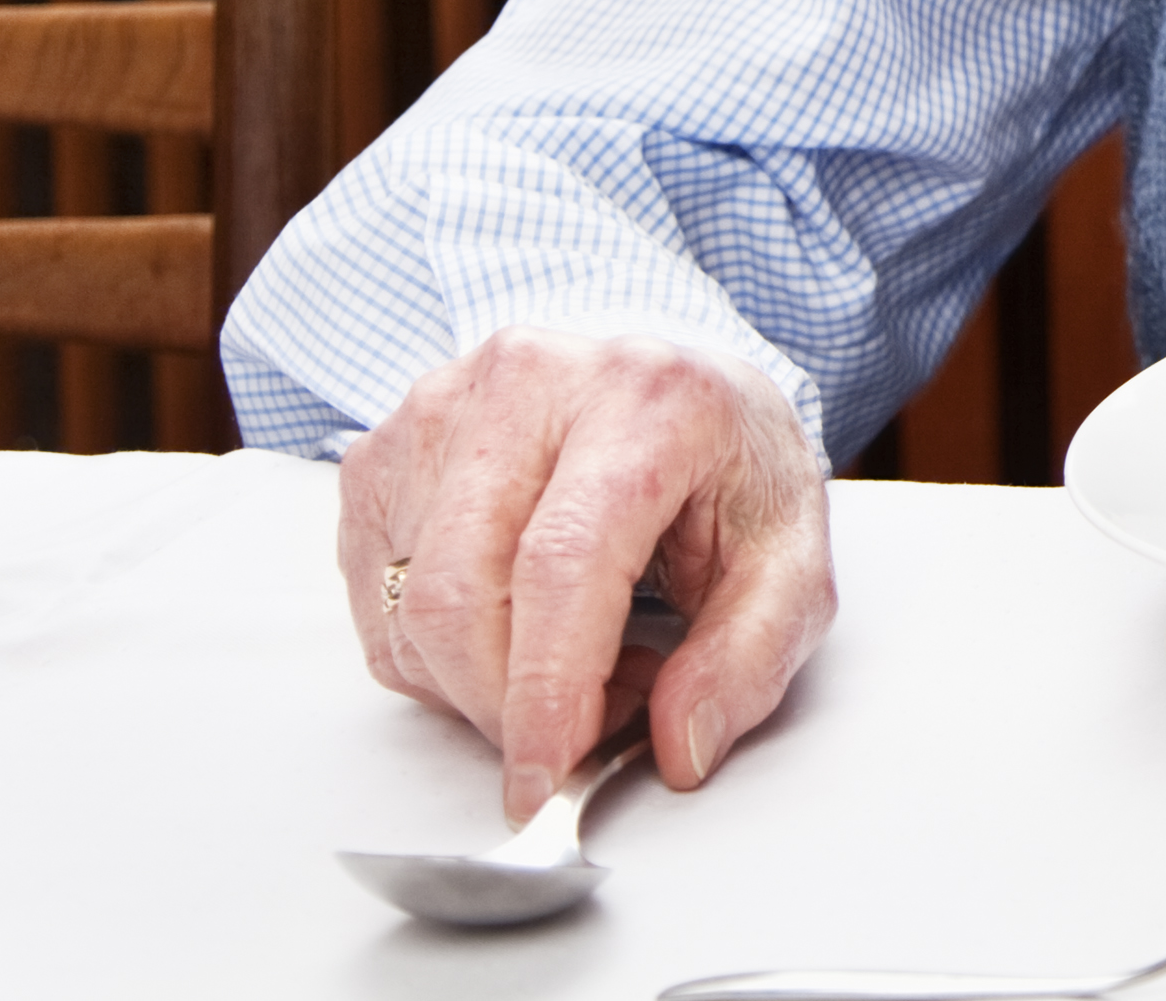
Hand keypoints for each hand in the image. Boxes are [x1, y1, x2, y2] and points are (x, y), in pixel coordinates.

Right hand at [336, 328, 835, 821]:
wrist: (674, 387)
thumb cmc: (725, 467)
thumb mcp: (790, 558)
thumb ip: (751, 658)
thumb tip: (679, 748)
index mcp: (644, 400)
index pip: (561, 563)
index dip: (544, 691)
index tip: (544, 781)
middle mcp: (528, 385)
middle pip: (461, 595)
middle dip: (507, 707)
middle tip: (581, 729)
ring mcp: (441, 410)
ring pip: (407, 609)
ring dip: (476, 685)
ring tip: (570, 658)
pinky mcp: (382, 451)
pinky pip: (375, 602)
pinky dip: (435, 656)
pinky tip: (509, 628)